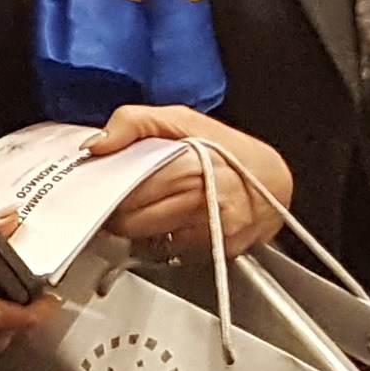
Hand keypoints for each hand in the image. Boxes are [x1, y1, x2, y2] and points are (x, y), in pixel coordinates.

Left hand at [88, 106, 292, 253]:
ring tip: (147, 207)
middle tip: (119, 197)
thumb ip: (133, 123)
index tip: (100, 184)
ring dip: (139, 227)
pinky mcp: (216, 251)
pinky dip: (163, 239)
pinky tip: (170, 220)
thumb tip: (96, 145)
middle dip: (118, 211)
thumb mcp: (180, 119)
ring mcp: (211, 231)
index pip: (127, 189)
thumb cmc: (227, 148)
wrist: (273, 180)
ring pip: (148, 240)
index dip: (107, 188)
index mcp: (188, 165)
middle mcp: (202, 202)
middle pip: (132, 221)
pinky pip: (172, 251)